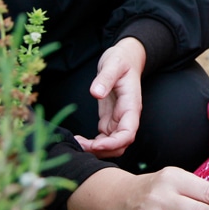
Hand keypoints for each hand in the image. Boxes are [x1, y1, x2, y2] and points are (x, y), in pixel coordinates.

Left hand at [75, 37, 145, 157]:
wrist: (124, 58)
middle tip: (80, 145)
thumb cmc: (121, 60)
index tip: (96, 144)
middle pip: (120, 145)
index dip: (113, 143)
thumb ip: (105, 78)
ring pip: (112, 146)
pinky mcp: (109, 120)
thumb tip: (96, 92)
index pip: (128, 133)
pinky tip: (79, 140)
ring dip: (96, 150)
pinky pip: (103, 140)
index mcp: (131, 106)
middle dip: (102, 150)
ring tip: (77, 144)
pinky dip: (92, 145)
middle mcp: (126, 117)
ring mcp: (118, 120)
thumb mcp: (113, 64)